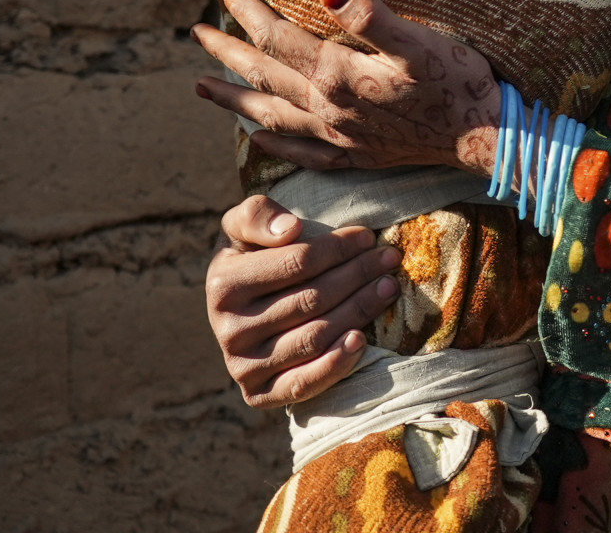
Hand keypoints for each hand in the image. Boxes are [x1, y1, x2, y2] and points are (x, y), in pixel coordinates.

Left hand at [192, 0, 501, 174]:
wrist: (486, 138)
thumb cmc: (459, 83)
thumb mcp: (419, 40)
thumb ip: (370, 15)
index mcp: (338, 77)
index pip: (277, 37)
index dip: (248, 8)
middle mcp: (329, 110)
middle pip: (264, 77)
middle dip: (227, 51)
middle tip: (196, 32)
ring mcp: (340, 138)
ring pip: (271, 117)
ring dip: (234, 100)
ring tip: (201, 88)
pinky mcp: (357, 157)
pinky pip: (301, 153)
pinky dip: (273, 144)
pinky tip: (257, 137)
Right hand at [206, 194, 404, 407]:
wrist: (242, 312)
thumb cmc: (253, 260)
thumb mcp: (244, 228)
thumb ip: (257, 215)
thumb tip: (290, 229)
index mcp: (222, 285)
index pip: (297, 262)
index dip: (338, 247)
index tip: (367, 236)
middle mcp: (228, 330)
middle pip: (312, 299)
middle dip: (358, 274)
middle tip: (389, 260)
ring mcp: (241, 366)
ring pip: (314, 337)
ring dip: (359, 310)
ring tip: (388, 288)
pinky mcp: (258, 395)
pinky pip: (302, 385)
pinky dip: (336, 364)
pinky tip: (362, 339)